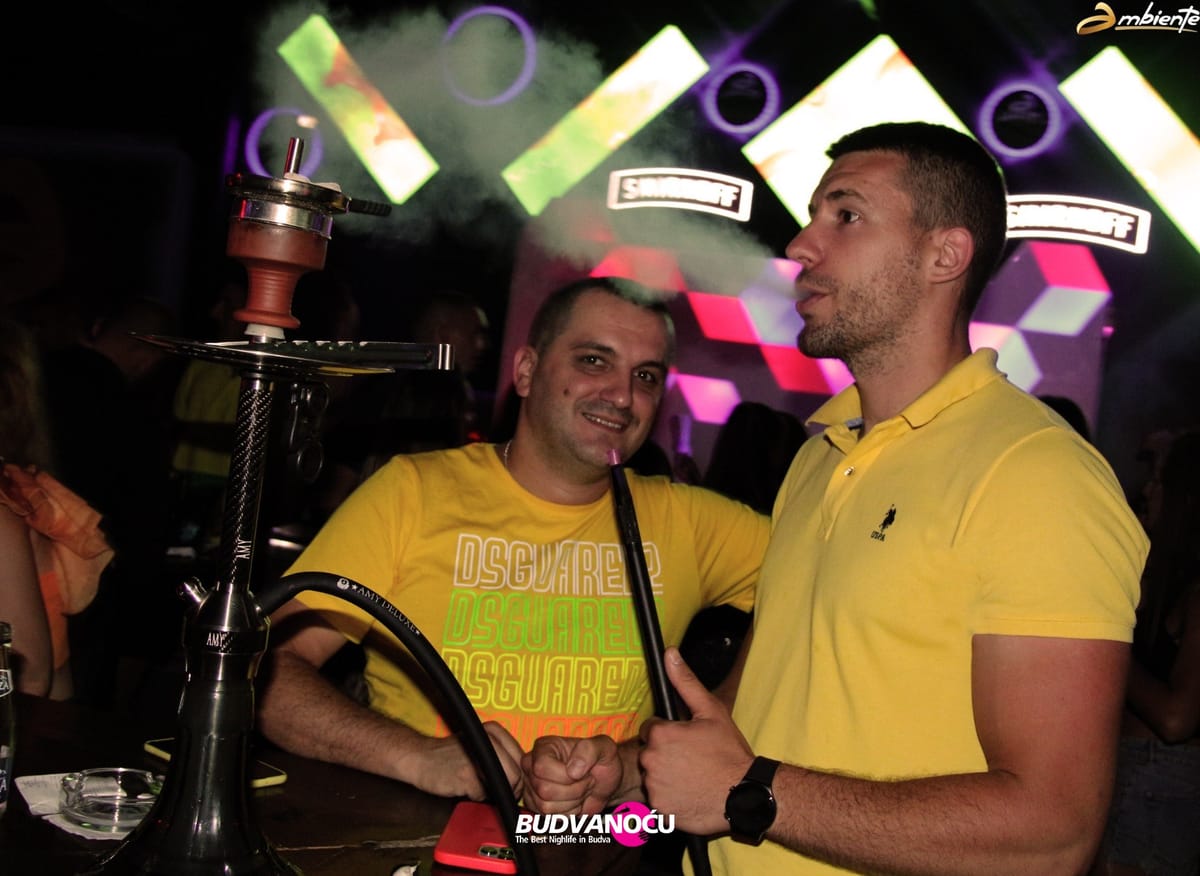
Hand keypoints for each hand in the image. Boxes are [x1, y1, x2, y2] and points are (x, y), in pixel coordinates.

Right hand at [417, 721, 525, 800]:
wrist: (420, 758)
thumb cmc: (451, 755)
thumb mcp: (480, 744)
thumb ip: (503, 754)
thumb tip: (524, 776)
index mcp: (494, 731)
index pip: (522, 759)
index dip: (520, 775)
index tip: (511, 782)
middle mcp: (489, 740)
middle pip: (517, 774)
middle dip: (511, 788)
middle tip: (499, 792)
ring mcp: (479, 757)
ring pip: (506, 784)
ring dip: (497, 793)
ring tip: (483, 789)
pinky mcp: (467, 775)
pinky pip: (484, 795)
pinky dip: (477, 797)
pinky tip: (466, 789)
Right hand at [521, 734, 622, 814]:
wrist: (605, 782)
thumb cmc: (603, 761)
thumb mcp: (604, 746)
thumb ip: (589, 750)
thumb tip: (572, 770)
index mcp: (544, 747)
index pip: (541, 767)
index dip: (564, 776)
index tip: (582, 772)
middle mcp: (532, 766)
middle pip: (544, 789)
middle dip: (574, 790)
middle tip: (586, 781)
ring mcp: (532, 787)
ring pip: (546, 806)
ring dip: (572, 802)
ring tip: (582, 789)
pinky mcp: (537, 805)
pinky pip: (550, 817)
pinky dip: (569, 813)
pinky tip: (575, 800)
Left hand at [639, 647, 753, 834]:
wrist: (745, 794)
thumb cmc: (729, 753)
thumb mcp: (711, 711)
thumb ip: (685, 682)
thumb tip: (669, 654)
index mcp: (661, 735)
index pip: (652, 729)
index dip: (669, 733)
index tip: (687, 741)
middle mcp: (652, 761)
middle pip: (650, 753)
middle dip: (666, 754)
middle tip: (692, 759)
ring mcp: (655, 787)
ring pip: (653, 776)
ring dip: (666, 776)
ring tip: (693, 777)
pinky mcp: (661, 809)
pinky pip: (659, 799)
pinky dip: (670, 797)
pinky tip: (689, 793)